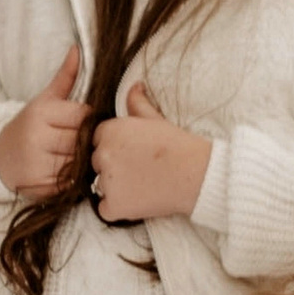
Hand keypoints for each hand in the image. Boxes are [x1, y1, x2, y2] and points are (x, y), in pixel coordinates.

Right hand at [0, 47, 86, 195]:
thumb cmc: (29, 127)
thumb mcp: (44, 100)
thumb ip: (65, 77)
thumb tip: (78, 49)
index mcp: (41, 114)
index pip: (84, 115)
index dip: (88, 120)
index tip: (82, 124)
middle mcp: (37, 138)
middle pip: (83, 140)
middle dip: (85, 142)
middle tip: (80, 142)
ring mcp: (38, 164)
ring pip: (79, 162)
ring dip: (81, 161)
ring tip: (71, 156)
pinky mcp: (40, 186)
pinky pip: (71, 182)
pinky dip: (72, 179)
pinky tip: (64, 172)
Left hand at [91, 84, 214, 224]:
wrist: (196, 174)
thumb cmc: (178, 145)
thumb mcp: (156, 119)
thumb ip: (137, 104)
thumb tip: (133, 85)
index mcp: (110, 131)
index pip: (97, 139)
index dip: (114, 147)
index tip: (132, 152)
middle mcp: (103, 155)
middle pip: (97, 162)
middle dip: (112, 166)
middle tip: (139, 169)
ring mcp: (107, 182)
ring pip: (100, 185)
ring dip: (115, 187)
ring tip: (142, 184)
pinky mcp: (114, 206)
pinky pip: (105, 209)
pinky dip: (118, 208)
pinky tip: (138, 200)